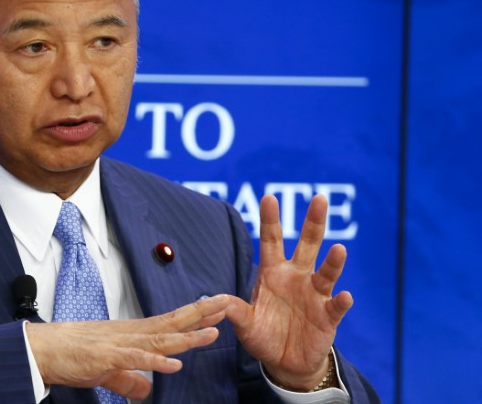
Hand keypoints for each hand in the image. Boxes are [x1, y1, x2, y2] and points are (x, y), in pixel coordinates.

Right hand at [26, 294, 227, 398]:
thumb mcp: (108, 371)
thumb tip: (147, 390)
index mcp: (131, 334)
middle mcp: (130, 333)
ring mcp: (119, 343)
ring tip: (211, 333)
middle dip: (200, 314)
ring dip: (186, 337)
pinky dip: (155, 360)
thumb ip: (129, 379)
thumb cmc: (71, 355)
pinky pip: (135, 358)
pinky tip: (173, 362)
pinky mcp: (106, 357)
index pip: (170, 323)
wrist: (42, 349)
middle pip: (171, 322)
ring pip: (159, 338)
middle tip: (226, 303)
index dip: (194, 317)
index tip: (218, 310)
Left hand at [225, 194, 353, 390]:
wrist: (285, 363)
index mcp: (273, 273)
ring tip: (339, 249)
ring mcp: (314, 295)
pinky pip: (336, 306)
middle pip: (307, 245)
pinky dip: (341, 301)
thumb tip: (216, 300)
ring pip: (326, 272)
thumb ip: (234, 311)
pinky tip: (345, 296)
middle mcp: (296, 277)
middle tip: (319, 198)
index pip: (271, 241)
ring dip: (333, 262)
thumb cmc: (264, 336)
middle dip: (313, 222)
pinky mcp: (328, 316)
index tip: (269, 197)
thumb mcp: (245, 324)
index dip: (270, 220)